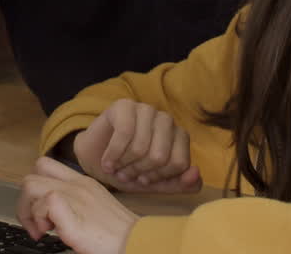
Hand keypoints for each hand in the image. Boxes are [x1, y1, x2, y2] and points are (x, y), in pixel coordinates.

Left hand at [18, 157, 138, 253]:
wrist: (135, 242)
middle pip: (31, 176)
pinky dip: (39, 220)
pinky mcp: (70, 213)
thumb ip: (76, 204)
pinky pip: (43, 204)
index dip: (35, 189)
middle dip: (25, 203)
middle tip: (37, 224)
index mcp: (83, 183)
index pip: (46, 167)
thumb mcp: (96, 209)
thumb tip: (53, 215)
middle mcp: (77, 185)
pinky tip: (51, 233)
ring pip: (30, 185)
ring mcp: (73, 197)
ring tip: (44, 230)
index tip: (41, 213)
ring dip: (29, 211)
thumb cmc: (118, 234)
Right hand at [72, 99, 200, 193]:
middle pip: (160, 156)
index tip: (143, 180)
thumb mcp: (155, 184)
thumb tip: (196, 174)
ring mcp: (146, 110)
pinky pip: (124, 134)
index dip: (158, 177)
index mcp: (179, 136)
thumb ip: (180, 184)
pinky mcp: (124, 106)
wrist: (95, 159)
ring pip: (141, 146)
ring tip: (116, 168)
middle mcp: (166, 120)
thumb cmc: (128, 169)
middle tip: (126, 175)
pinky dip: (113, 154)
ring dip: (124, 164)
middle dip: (139, 171)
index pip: (179, 163)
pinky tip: (108, 162)